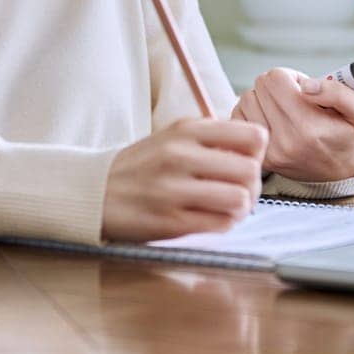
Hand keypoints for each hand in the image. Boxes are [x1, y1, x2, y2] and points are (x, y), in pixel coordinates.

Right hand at [101, 117, 267, 241]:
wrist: (95, 191)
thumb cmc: (143, 165)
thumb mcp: (174, 137)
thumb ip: (212, 138)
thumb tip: (257, 150)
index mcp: (187, 130)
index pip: (253, 136)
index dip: (258, 153)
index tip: (246, 162)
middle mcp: (181, 155)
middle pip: (250, 170)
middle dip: (253, 185)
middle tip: (241, 191)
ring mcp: (174, 189)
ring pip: (239, 199)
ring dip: (241, 208)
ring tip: (228, 207)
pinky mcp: (170, 221)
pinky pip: (220, 224)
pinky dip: (224, 223)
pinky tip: (212, 219)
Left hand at [231, 68, 353, 181]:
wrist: (340, 172)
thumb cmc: (347, 135)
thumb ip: (337, 91)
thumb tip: (306, 86)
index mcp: (309, 127)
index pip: (276, 78)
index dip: (291, 75)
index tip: (302, 87)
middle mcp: (286, 141)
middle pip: (260, 86)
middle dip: (277, 85)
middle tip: (293, 97)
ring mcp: (270, 151)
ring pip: (246, 99)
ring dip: (262, 98)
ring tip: (282, 108)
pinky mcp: (259, 157)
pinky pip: (238, 119)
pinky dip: (251, 112)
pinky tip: (269, 118)